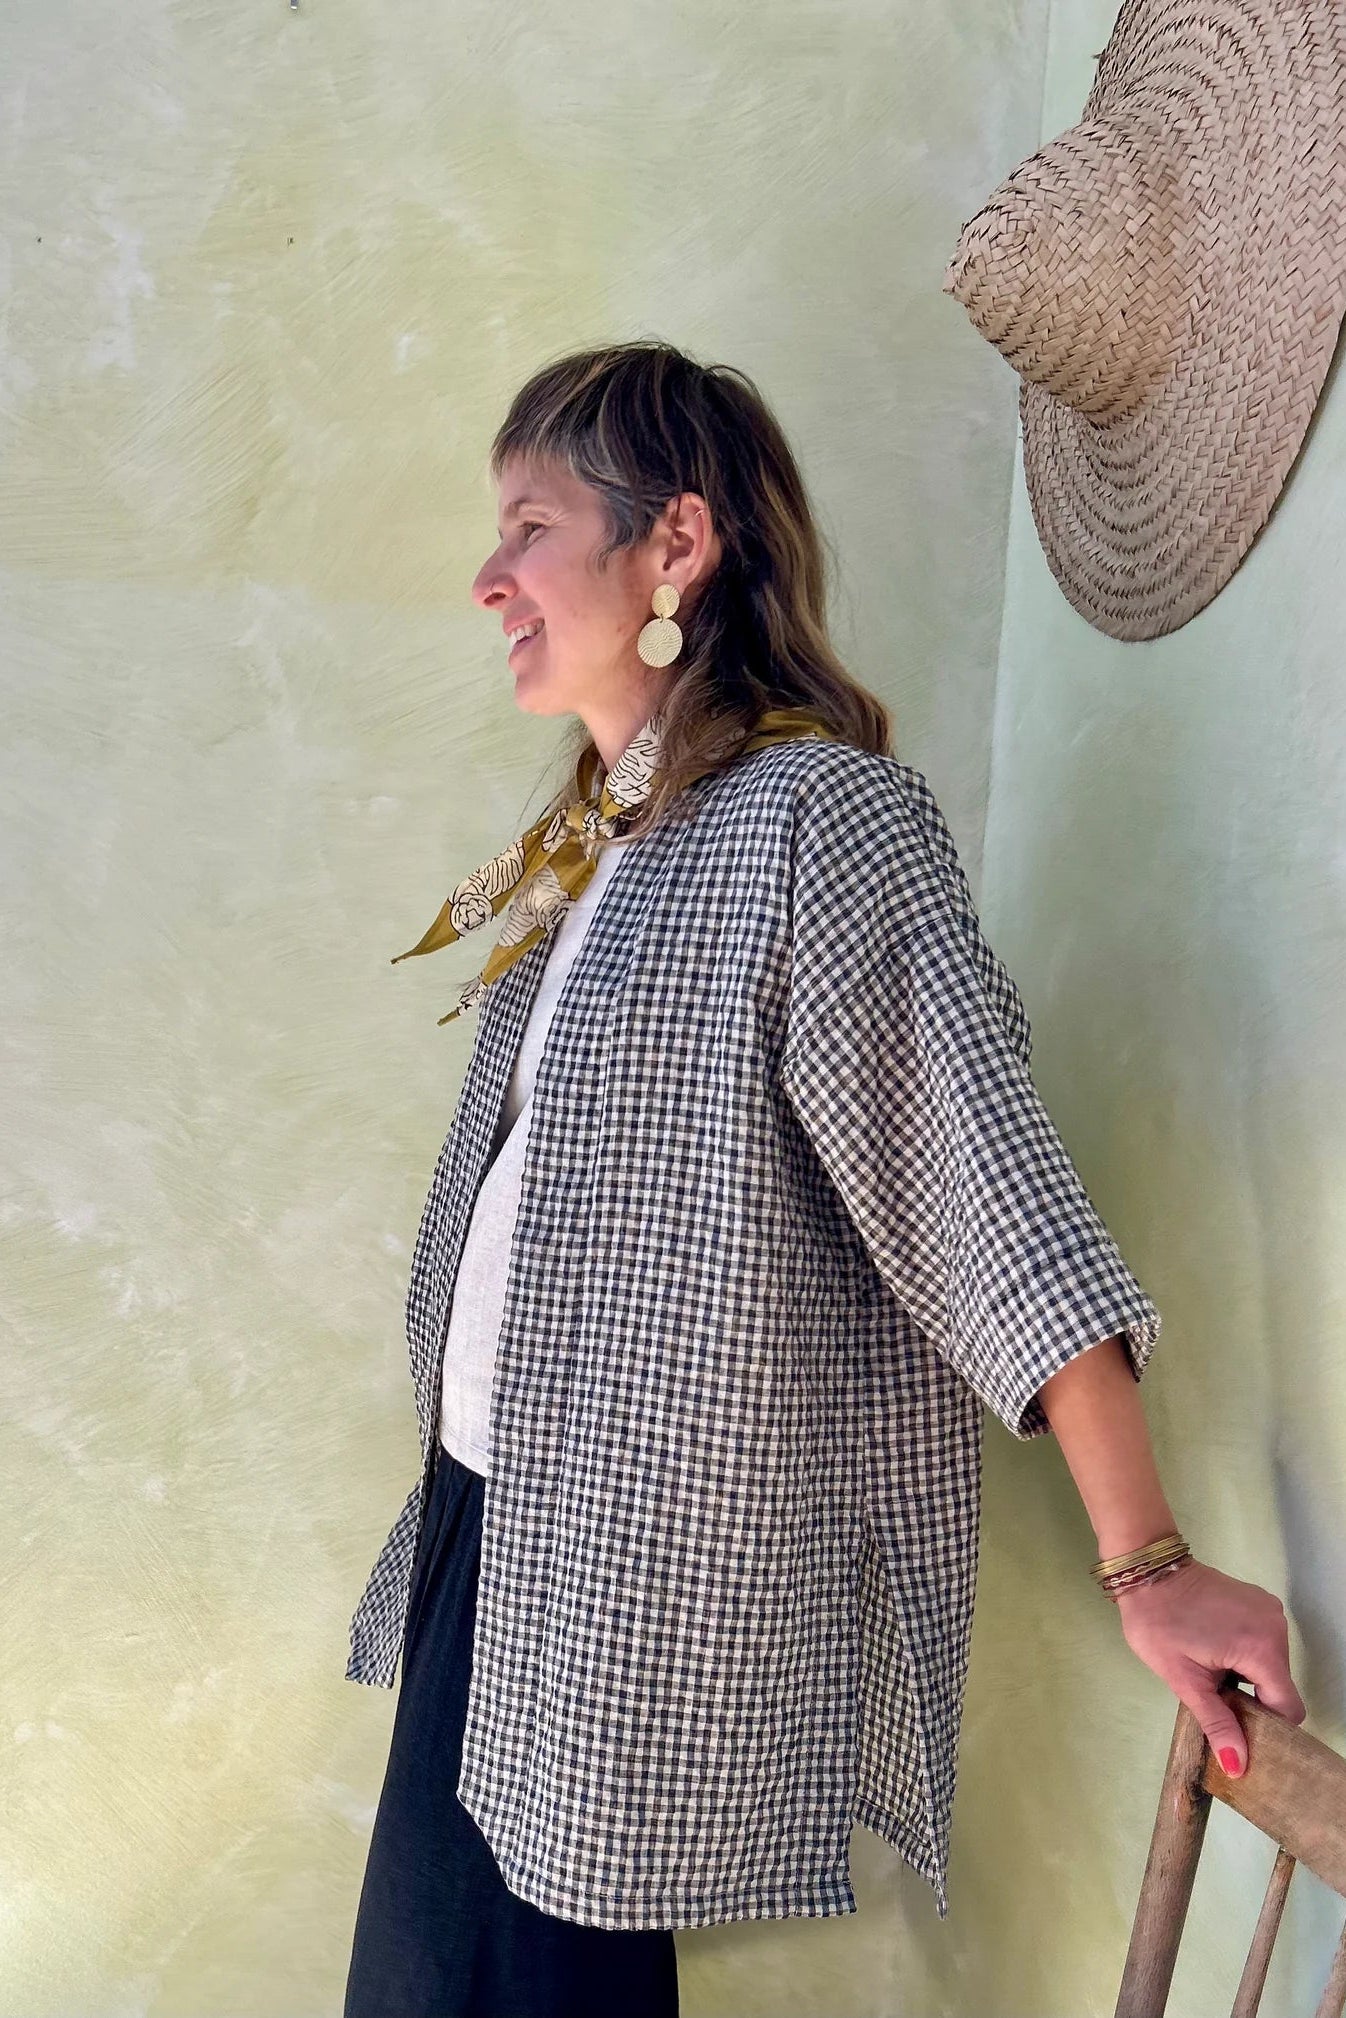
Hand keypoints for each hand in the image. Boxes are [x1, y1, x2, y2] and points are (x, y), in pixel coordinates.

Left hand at [1114, 1558, 1305, 1775]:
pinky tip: (1217, 1648)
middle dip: (1252, 1698)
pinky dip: (1248, 1654)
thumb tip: (1238, 1766)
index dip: (1267, 1724)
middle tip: (1216, 1695)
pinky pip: (1265, 1642)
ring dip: (1248, 1675)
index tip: (1240, 1727)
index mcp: (1261, 1648)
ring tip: (1212, 1667)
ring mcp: (1270, 1610)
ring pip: (1273, 1665)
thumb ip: (1217, 1723)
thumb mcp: (1185, 1680)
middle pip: (1280, 1685)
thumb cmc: (1158, 1626)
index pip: (1287, 1707)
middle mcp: (1276, 1626)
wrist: (1147, 1572)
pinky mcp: (1261, 1601)